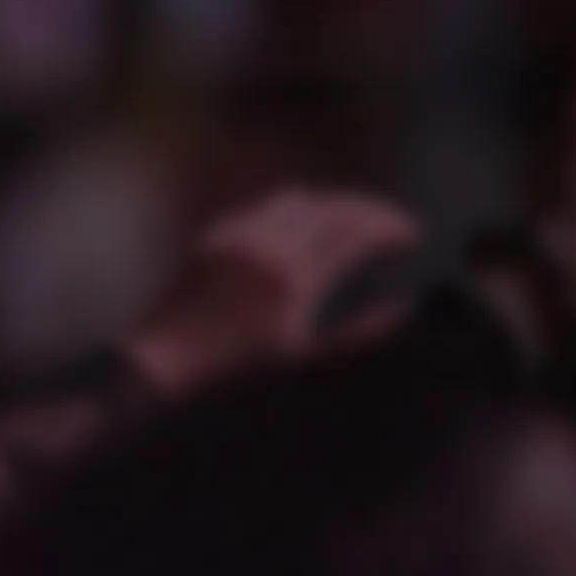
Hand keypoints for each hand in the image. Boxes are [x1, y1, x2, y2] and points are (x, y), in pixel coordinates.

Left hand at [124, 188, 421, 392]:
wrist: (162, 367)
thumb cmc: (235, 377)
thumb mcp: (302, 365)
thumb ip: (355, 338)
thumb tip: (399, 311)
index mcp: (293, 280)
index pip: (358, 231)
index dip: (392, 226)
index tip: (413, 234)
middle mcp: (265, 248)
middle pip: (334, 205)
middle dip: (371, 210)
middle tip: (393, 224)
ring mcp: (235, 237)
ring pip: (298, 198)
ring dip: (332, 205)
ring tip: (353, 224)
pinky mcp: (211, 236)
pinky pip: (261, 208)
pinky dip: (292, 213)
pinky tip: (304, 231)